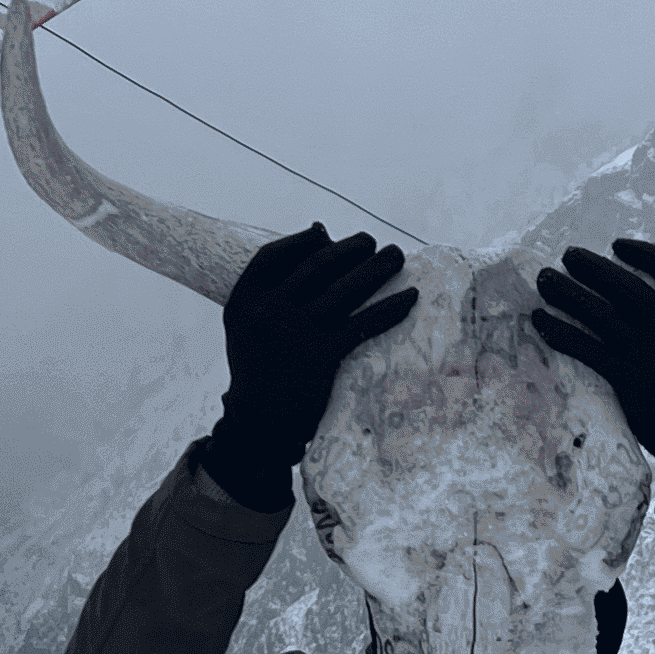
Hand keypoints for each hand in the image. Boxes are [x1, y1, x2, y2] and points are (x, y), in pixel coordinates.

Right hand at [204, 225, 416, 507]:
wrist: (259, 423)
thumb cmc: (259, 367)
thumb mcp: (246, 323)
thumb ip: (272, 282)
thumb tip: (320, 230)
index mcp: (245, 301)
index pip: (272, 256)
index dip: (301, 241)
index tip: (324, 233)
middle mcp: (269, 311)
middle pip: (317, 265)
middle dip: (350, 249)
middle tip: (373, 242)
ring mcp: (297, 332)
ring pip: (345, 289)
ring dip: (377, 268)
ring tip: (396, 256)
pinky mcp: (323, 356)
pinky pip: (364, 323)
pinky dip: (390, 307)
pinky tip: (410, 297)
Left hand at [532, 237, 654, 494]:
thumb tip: (641, 296)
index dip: (643, 252)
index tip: (616, 245)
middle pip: (626, 285)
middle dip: (593, 266)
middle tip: (567, 256)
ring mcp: (648, 352)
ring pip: (599, 311)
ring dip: (567, 292)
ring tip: (544, 280)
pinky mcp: (626, 377)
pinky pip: (585, 346)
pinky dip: (560, 330)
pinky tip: (541, 321)